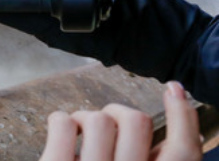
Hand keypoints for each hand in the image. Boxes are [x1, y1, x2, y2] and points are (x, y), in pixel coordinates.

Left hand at [39, 81, 201, 160]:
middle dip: (120, 112)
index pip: (184, 151)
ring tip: (79, 132)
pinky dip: (60, 120)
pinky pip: (63, 122)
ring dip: (87, 118)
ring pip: (99, 119)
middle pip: (136, 122)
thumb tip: (155, 142)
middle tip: (107, 122)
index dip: (182, 115)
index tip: (173, 91)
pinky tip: (60, 130)